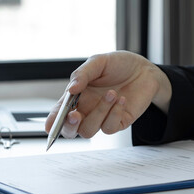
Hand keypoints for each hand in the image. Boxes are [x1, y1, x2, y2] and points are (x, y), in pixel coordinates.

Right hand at [45, 51, 171, 137]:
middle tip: (75, 115)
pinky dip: (114, 113)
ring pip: (89, 130)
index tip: (49, 126)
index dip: (52, 122)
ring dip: (99, 113)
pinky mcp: (118, 122)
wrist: (144, 69)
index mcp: (77, 96)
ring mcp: (102, 118)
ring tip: (112, 93)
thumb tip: (70, 90)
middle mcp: (87, 110)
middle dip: (69, 127)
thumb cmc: (118, 65)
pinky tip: (122, 99)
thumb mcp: (98, 62)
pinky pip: (109, 128)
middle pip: (70, 131)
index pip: (59, 113)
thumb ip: (82, 74)